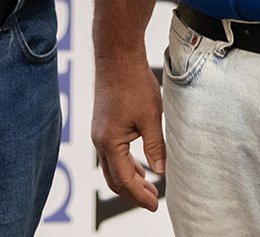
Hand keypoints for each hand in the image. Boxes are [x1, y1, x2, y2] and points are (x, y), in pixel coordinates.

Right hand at [92, 50, 165, 212]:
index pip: (124, 180)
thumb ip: (155, 146)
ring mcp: (98, 132)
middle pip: (114, 179)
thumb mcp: (151, 116)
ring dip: (129, 179)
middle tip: (153, 200)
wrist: (117, 55)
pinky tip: (139, 165)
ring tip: (149, 187)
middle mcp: (99, 140)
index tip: (154, 205)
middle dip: (133, 192)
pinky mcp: (102, 124)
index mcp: (109, 142)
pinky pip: (111, 153)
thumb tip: (161, 172)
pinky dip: (125, 164)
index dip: (140, 195)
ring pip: (112, 167)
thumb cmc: (133, 82)